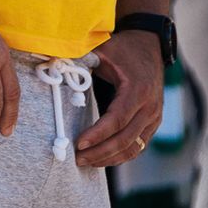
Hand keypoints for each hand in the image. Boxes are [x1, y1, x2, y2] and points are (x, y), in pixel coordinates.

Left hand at [74, 30, 163, 166]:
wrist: (150, 45)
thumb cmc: (123, 48)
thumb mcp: (103, 50)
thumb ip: (82, 59)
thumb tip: (53, 66)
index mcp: (137, 90)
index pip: (117, 120)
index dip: (97, 134)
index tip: (78, 143)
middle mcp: (150, 107)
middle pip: (125, 139)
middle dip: (100, 152)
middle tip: (77, 158)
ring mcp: (154, 117)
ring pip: (134, 147)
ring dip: (110, 158)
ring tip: (87, 161)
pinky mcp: (153, 122)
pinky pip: (139, 145)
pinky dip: (121, 155)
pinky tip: (103, 158)